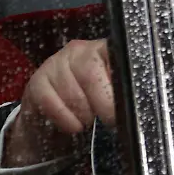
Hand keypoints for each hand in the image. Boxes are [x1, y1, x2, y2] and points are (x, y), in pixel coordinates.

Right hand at [4, 39, 114, 167]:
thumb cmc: (92, 105)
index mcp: (104, 49)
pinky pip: (51, 102)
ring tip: (88, 119)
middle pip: (91, 75)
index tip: (124, 107)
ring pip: (72, 92)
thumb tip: (136, 103)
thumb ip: (125, 92)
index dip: (120, 85)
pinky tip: (72, 125)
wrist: (55, 119)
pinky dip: (65, 119)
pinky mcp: (37, 81)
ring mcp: (55, 63)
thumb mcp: (113, 95)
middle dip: (103, 104)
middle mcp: (79, 50)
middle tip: (109, 119)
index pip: (116, 56)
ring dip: (83, 114)